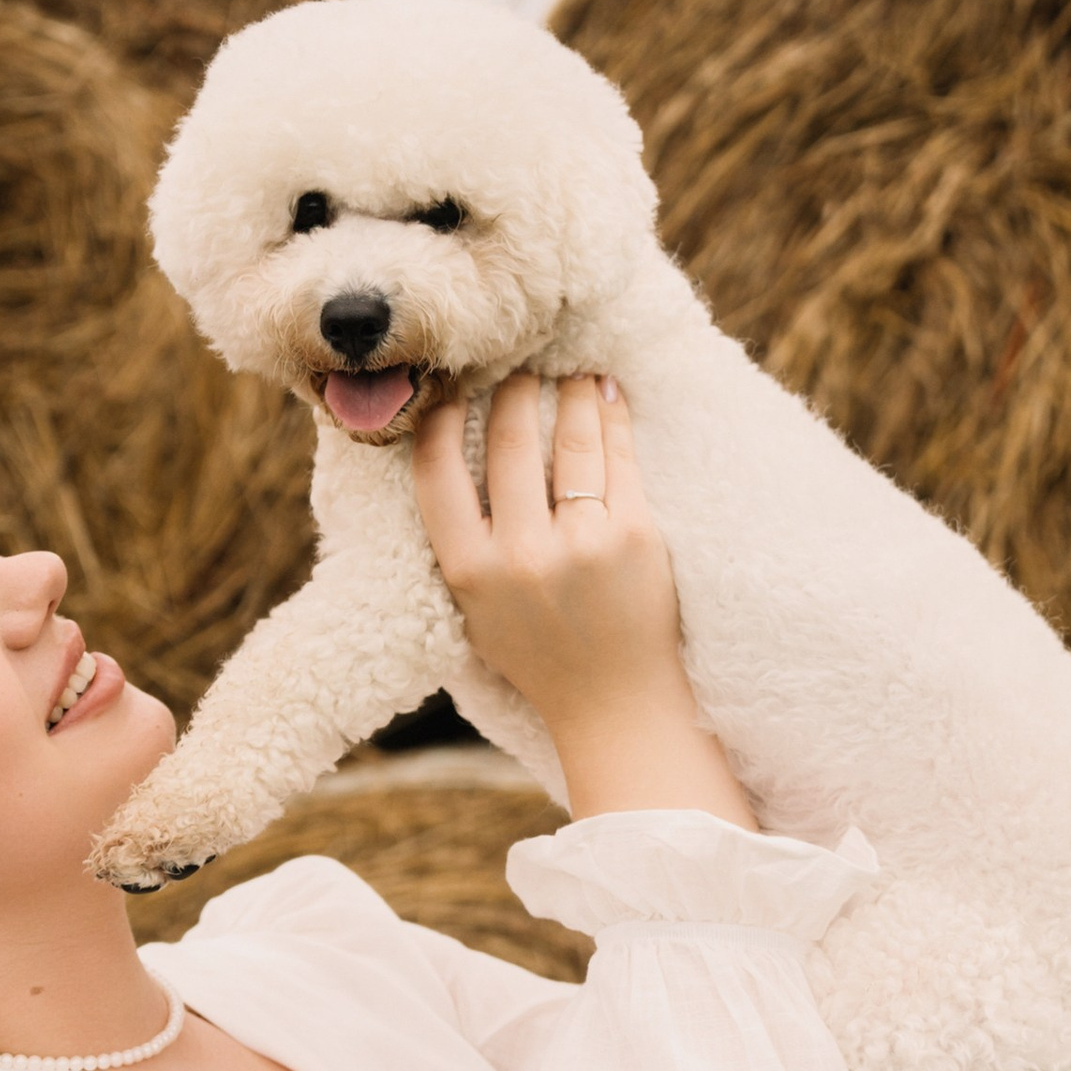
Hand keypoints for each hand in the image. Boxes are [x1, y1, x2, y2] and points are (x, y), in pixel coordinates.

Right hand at [410, 373, 756, 827]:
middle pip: (510, 441)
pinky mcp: (633, 535)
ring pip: (569, 439)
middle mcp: (521, 555)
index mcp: (469, 571)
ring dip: (569, 392)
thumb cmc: (538, 651)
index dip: (443, 419)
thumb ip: (461, 541)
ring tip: (571, 371)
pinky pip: (618, 458)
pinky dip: (611, 418)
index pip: (437, 471)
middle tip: (519, 366)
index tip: (454, 388)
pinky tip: (607, 395)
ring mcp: (581, 543)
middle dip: (514, 391)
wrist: (614, 704)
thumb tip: (448, 446)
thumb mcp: (475, 608)